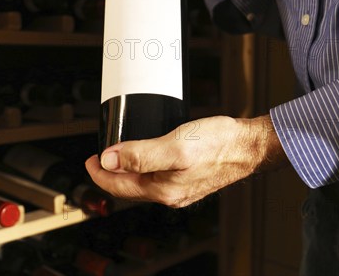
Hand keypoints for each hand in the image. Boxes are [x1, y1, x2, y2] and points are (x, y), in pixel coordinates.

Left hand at [85, 115, 287, 207]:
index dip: (99, 173)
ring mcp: (181, 188)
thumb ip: (140, 155)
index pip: (119, 186)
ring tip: (117, 155)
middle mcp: (170, 194)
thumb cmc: (219, 145)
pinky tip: (146, 155)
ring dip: (127, 170)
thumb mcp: (174, 146)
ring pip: (143, 182)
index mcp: (163, 189)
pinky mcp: (190, 179)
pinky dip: (144, 167)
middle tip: (99, 156)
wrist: (249, 147)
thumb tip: (109, 160)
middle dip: (110, 173)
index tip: (90, 159)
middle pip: (129, 187)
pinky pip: (158, 177)